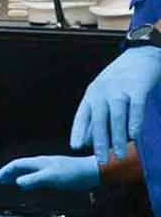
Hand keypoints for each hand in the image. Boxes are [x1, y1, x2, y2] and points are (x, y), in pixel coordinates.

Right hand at [0, 155, 100, 192]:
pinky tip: (31, 185)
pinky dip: (27, 179)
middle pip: (20, 166)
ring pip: (28, 170)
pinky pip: (36, 175)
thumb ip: (34, 180)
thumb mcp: (51, 178)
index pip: (16, 165)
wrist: (93, 172)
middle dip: (7, 173)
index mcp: (38, 162)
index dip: (4, 172)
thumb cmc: (73, 175)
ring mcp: (49, 167)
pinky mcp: (56, 173)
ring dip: (16, 176)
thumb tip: (17, 182)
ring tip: (9, 183)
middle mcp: (42, 163)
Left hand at [70, 46, 160, 161]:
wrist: (141, 55)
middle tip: (101, 161)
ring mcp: (120, 88)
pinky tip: (134, 136)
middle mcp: (103, 91)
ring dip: (118, 137)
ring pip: (117, 116)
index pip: (82, 115)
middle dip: (100, 141)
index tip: (76, 147)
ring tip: (119, 156)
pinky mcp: (138, 87)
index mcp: (92, 94)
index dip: (79, 131)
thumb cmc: (120, 81)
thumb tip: (88, 142)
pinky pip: (135, 106)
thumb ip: (97, 117)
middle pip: (99, 119)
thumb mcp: (103, 95)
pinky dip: (134, 121)